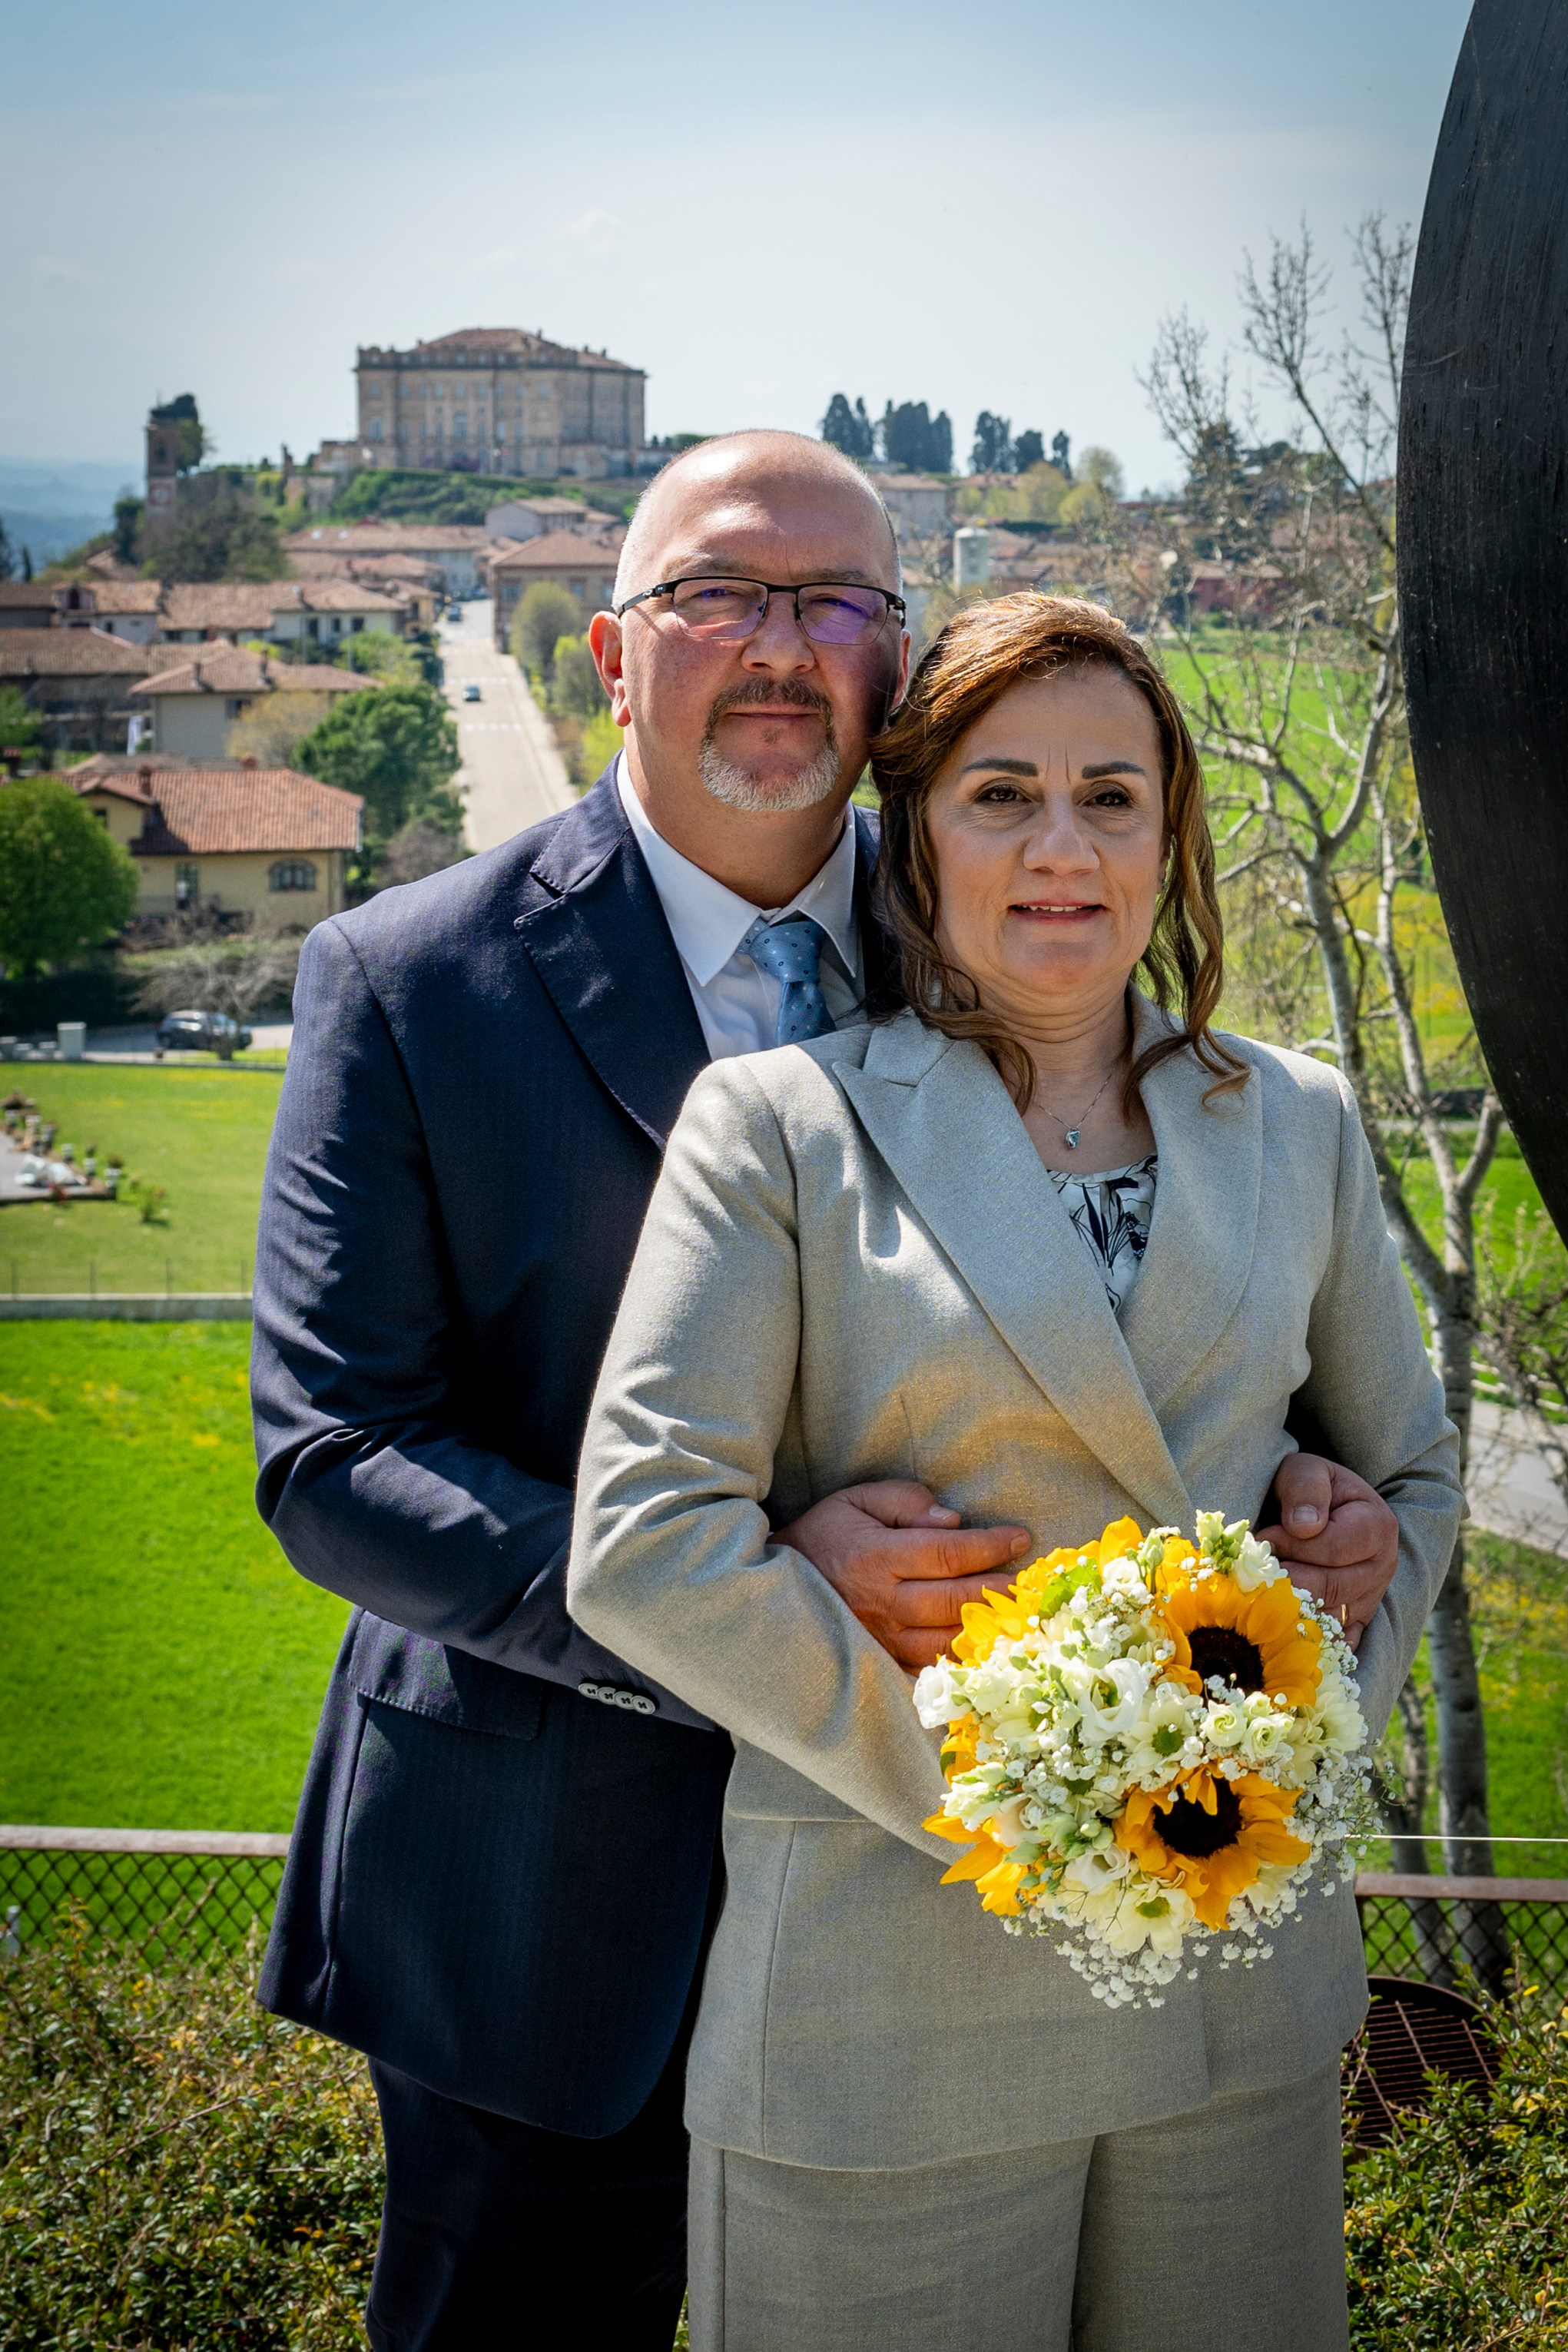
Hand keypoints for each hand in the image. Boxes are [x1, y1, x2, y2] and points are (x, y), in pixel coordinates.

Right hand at [778, 1481, 1031, 1671]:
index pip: (948, 1553)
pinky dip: (964, 1660)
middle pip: (956, 1601)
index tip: (1022, 1538)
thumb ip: (905, 1501)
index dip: (991, 1546)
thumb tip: (953, 1521)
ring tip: (1017, 1613)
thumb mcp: (857, 1500)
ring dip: (989, 1628)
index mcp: (876, 1558)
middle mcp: (882, 1604)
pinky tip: (988, 1647)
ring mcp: (882, 1641)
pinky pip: (932, 1670)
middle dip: (1000, 1588)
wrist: (777, 1587)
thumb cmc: (826, 1536)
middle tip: (1028, 1579)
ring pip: (949, 1641)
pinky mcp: (883, 1665)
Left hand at [1254, 1452, 1398, 1651]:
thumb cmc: (1305, 1489)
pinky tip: (1275, 1633)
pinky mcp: (1353, 1627)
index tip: (1263, 1534)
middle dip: (1285, 1577)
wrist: (1312, 1513)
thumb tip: (1304, 1526)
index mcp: (1378, 1527)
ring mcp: (1369, 1602)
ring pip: (1327, 1620)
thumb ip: (1304, 1488)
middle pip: (1330, 1588)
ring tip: (1260, 1589)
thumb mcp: (1304, 1470)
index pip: (1333, 1548)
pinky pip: (1333, 1647)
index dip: (1292, 1543)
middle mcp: (1382, 1569)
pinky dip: (1304, 1643)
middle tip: (1254, 1568)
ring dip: (1286, 1607)